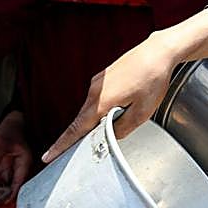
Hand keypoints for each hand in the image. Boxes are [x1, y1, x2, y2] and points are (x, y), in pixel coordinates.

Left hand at [0, 110, 32, 204]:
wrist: (13, 120)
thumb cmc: (10, 129)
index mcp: (24, 162)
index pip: (19, 183)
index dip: (11, 194)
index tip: (0, 201)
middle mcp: (21, 166)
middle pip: (14, 186)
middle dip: (3, 194)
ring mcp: (15, 166)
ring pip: (7, 182)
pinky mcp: (8, 164)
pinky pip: (3, 177)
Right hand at [43, 37, 177, 162]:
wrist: (159, 51)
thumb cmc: (153, 78)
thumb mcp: (142, 112)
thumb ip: (122, 129)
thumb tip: (110, 136)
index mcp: (101, 102)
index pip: (76, 130)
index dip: (62, 145)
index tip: (49, 156)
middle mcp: (95, 91)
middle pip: (82, 121)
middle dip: (79, 136)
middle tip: (79, 150)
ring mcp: (98, 82)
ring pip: (92, 109)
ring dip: (97, 120)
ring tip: (116, 122)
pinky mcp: (104, 77)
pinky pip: (98, 99)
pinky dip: (102, 108)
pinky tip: (120, 107)